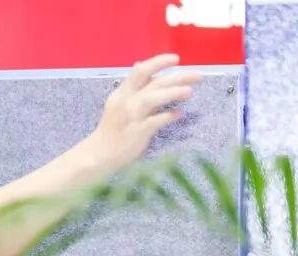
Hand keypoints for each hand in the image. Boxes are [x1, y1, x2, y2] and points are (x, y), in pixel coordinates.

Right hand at [86, 54, 202, 173]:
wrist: (100, 153)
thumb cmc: (113, 128)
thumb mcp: (118, 101)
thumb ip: (132, 85)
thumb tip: (139, 64)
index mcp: (122, 93)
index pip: (141, 71)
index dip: (159, 62)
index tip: (176, 59)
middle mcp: (126, 102)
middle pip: (153, 83)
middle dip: (177, 77)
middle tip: (197, 76)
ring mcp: (132, 117)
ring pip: (152, 98)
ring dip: (173, 93)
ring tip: (190, 92)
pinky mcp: (137, 132)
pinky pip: (155, 121)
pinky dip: (167, 116)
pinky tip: (178, 114)